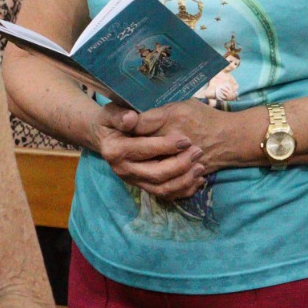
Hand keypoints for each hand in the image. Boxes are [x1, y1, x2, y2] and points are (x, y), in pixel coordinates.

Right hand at [90, 103, 204, 199]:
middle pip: (156, 174)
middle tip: (198, 151)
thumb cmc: (111, 121)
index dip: (165, 146)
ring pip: (163, 189)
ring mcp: (134, 180)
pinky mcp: (143, 186)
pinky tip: (197, 179)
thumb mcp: (110, 113)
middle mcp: (124, 170)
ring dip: (184, 180)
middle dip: (180, 164)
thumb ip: (120, 115)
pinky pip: (166, 195)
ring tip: (201, 166)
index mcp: (115, 151)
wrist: (105, 137)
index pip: (144, 150)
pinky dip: (184, 190)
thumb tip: (132, 118)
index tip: (186, 139)